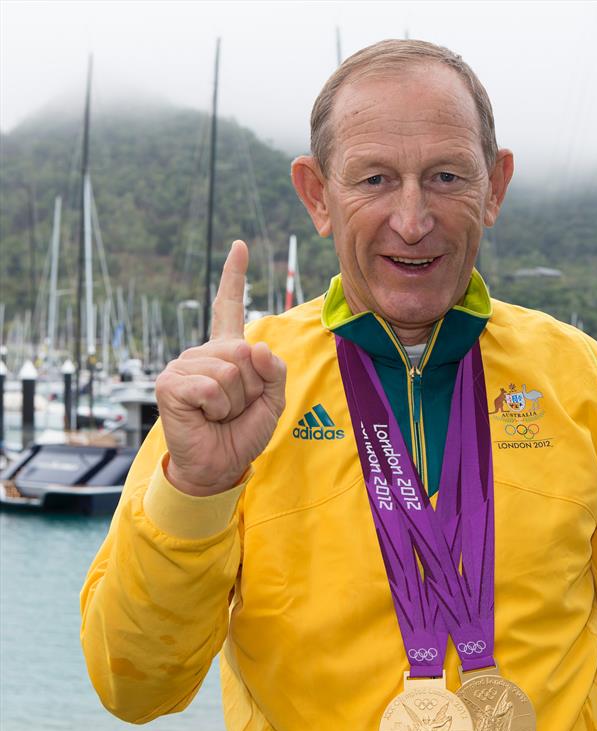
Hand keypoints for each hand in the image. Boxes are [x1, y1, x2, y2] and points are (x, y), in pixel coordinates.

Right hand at [155, 241, 285, 495]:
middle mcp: (203, 353)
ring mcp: (184, 365)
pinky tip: (205, 416)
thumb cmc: (243, 431)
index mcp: (226, 352)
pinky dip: (218, 408)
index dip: (234, 277)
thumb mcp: (272, 400)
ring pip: (230, 372)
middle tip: (234, 408)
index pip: (229, 308)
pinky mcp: (170, 383)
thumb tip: (256, 347)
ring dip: (235, 401)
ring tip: (220, 414)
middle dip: (251, 387)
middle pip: (244, 353)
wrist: (219, 464)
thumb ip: (273, 372)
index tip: (240, 246)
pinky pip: (212, 387)